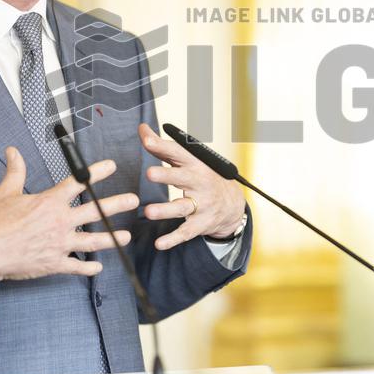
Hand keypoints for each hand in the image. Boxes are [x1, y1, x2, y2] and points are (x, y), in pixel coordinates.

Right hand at [0, 147, 138, 286]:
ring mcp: (59, 244)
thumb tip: (13, 151)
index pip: (78, 183)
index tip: (111, 166)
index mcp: (49, 202)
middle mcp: (59, 222)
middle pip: (95, 211)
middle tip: (133, 201)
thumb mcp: (5, 193)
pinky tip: (98, 267)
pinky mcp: (54, 263)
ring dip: (112, 239)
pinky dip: (89, 268)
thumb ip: (15, 171)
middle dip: (117, 205)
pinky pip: (77, 267)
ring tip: (126, 237)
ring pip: (93, 241)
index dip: (97, 173)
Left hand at [138, 123, 246, 249]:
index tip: (145, 140)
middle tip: (149, 173)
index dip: (161, 146)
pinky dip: (173, 239)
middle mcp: (199, 183)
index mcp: (194, 164)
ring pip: (182, 208)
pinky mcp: (200, 224)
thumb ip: (162, 147)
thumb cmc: (202, 177)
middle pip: (182, 178)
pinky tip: (160, 244)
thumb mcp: (188, 160)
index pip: (177, 153)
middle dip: (166, 176)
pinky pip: (186, 232)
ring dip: (165, 210)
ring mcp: (201, 205)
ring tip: (149, 212)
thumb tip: (141, 129)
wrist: (232, 203)